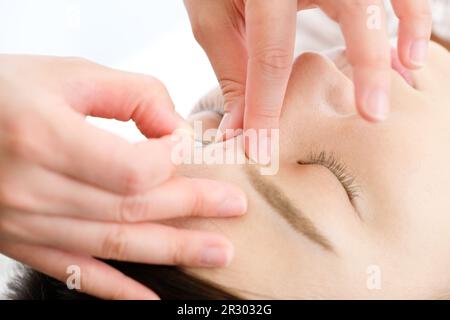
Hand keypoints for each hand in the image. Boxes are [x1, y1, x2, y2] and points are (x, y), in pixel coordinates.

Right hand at [0, 55, 246, 298]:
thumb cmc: (5, 91)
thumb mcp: (67, 74)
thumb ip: (132, 94)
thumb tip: (177, 129)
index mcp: (43, 137)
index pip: (133, 168)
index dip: (173, 161)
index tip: (191, 148)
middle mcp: (33, 189)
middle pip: (133, 207)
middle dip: (191, 208)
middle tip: (234, 208)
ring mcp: (27, 223)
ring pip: (114, 243)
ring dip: (172, 250)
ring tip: (218, 252)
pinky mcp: (23, 241)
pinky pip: (75, 273)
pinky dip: (116, 289)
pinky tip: (152, 300)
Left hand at [185, 0, 431, 142]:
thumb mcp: (214, 18)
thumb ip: (232, 70)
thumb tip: (241, 129)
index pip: (270, 54)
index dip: (265, 106)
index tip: (263, 149)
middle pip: (351, 10)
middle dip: (365, 66)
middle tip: (372, 116)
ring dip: (405, 31)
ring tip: (407, 74)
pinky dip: (409, 13)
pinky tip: (408, 52)